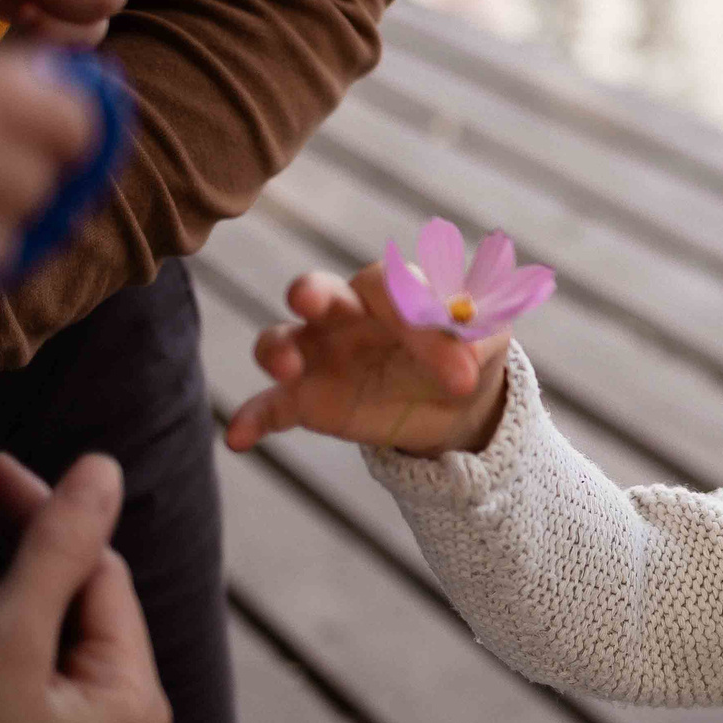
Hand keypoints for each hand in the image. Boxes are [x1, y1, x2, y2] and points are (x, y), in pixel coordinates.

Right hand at [0, 453, 171, 722]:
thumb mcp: (5, 636)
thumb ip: (60, 548)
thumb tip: (107, 470)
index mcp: (137, 711)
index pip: (103, 581)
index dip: (52, 517)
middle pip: (83, 629)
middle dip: (36, 567)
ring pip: (55, 674)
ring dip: (17, 621)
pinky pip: (32, 721)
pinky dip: (2, 677)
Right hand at [225, 265, 511, 457]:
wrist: (453, 402)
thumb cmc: (467, 350)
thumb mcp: (486, 343)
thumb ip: (475, 343)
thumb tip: (463, 367)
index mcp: (392, 291)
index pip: (387, 285)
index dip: (409, 312)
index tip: (454, 366)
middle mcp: (347, 315)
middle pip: (319, 293)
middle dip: (311, 292)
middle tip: (308, 298)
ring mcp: (320, 355)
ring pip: (282, 341)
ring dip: (276, 350)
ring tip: (285, 370)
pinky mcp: (306, 399)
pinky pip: (271, 406)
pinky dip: (251, 418)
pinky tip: (237, 437)